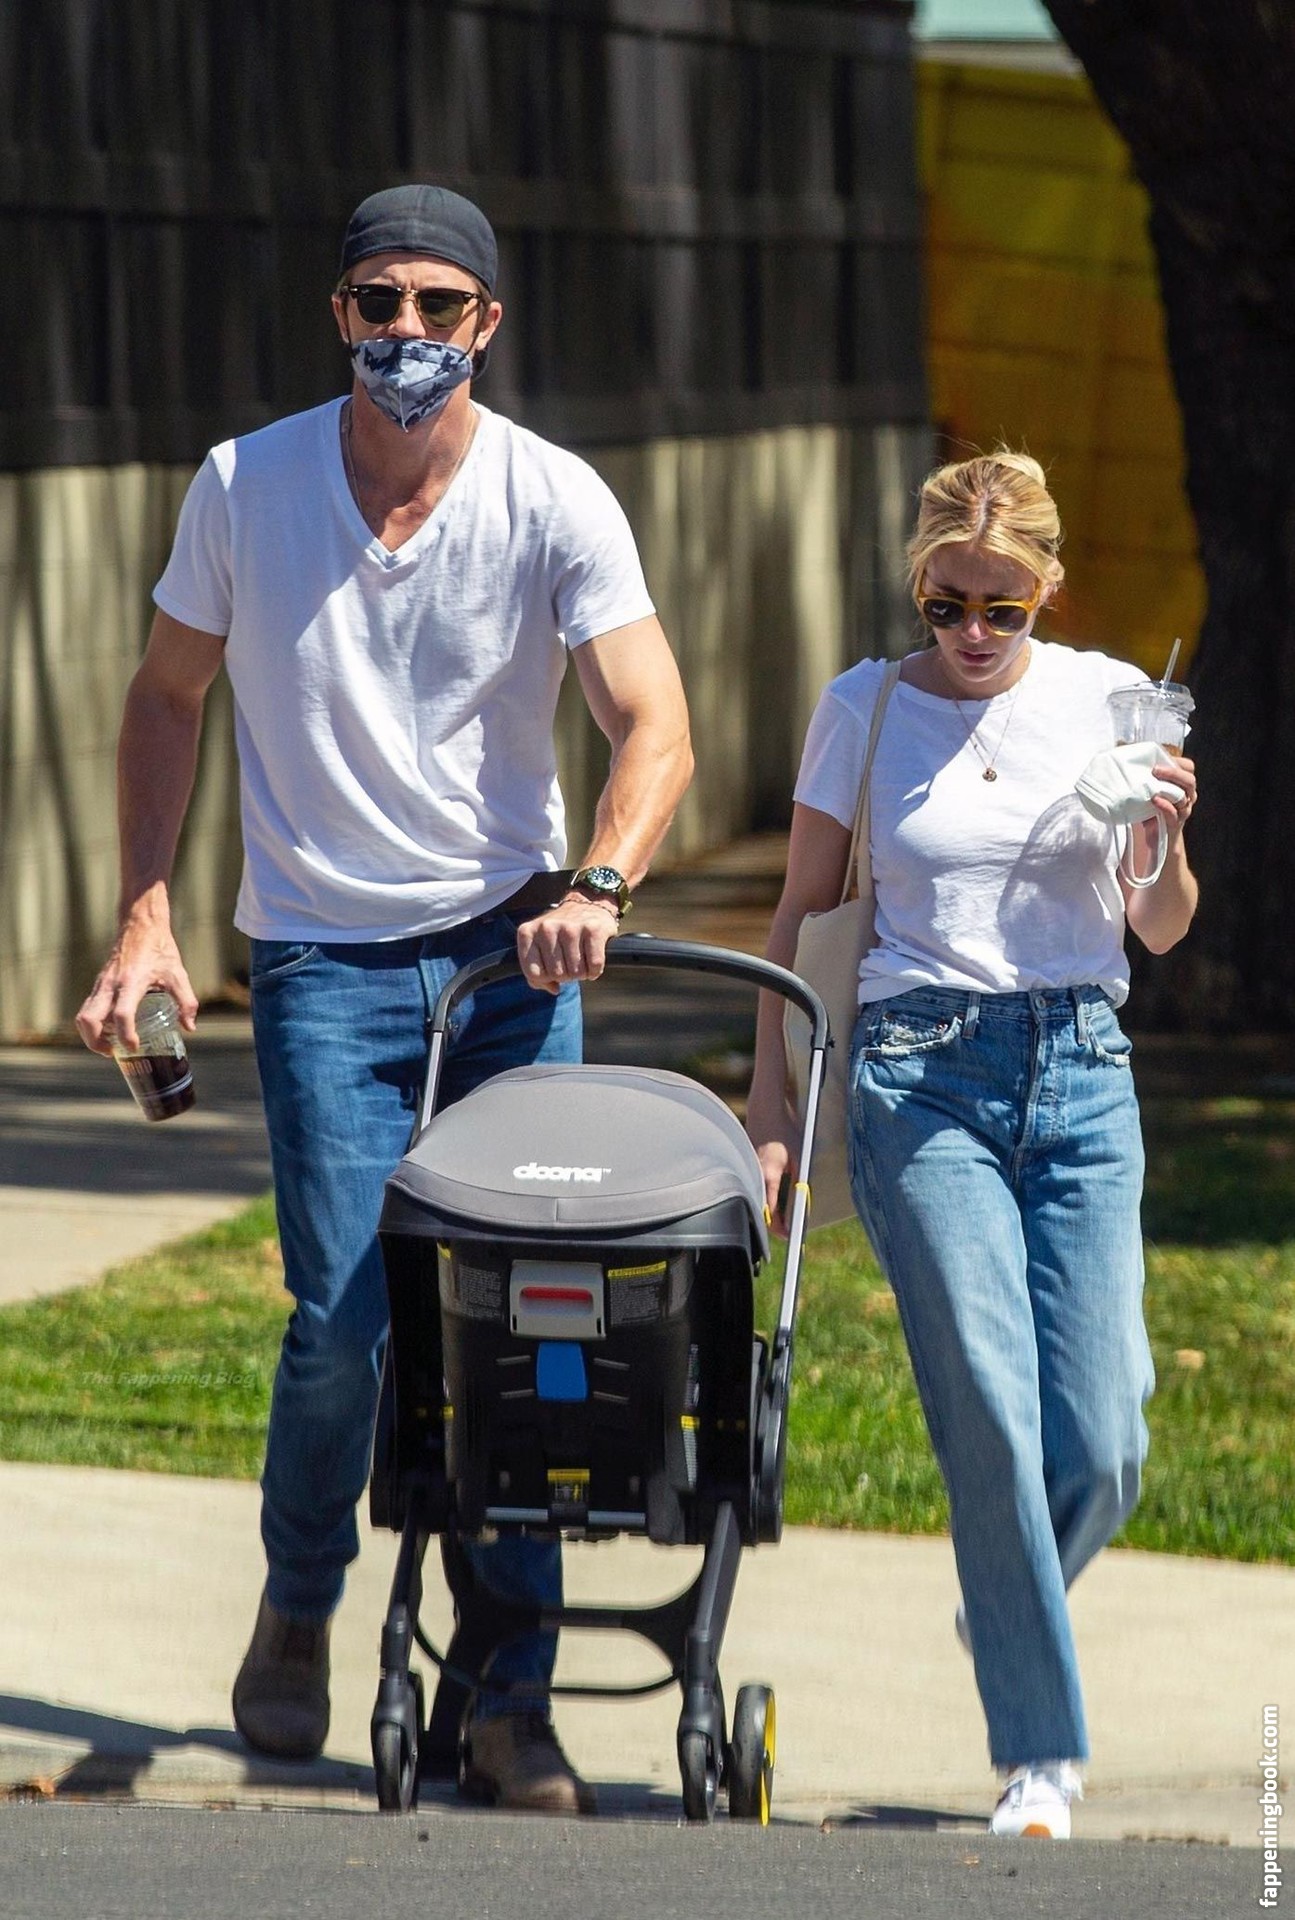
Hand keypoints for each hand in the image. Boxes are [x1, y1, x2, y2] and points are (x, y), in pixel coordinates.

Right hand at [76, 915, 197, 1055]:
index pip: (121, 1015)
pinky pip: (88, 1008)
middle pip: (88, 1020)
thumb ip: (186, 1002)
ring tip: (109, 1045)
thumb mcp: (178, 974)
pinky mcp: (99, 984)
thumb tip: (189, 1027)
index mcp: (131, 983)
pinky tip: (109, 1030)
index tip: (133, 1048)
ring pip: (82, 1016)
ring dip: (90, 1036)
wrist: (140, 925)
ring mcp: (101, 984)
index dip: (125, 1035)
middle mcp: (110, 985)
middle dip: (95, 1042)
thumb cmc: (160, 949)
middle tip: (112, 1052)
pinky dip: (93, 1024)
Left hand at [514, 892, 619, 993]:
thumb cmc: (560, 932)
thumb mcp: (540, 947)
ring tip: (581, 960)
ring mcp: (570, 928)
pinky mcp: (592, 929)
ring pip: (576, 972)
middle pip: (556, 974)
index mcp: (527, 932)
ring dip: (582, 973)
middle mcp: (546, 927)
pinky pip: (594, 966)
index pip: (534, 973)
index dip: (546, 978)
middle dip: (566, 975)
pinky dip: (595, 970)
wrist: (588, 904)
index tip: (553, 969)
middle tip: (570, 962)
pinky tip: (593, 960)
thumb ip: (536, 974)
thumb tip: (553, 988)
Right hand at [746, 1084, 801, 1238]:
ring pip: (756, 1198)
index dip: (781, 1226)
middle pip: (761, 1209)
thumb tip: (801, 1203)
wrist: (766, 1110)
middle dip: (773, 1223)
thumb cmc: (785, 1132)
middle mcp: (754, 1174)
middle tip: (786, 1232)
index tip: (790, 1236)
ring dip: (768, 1211)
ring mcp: (748, 1169)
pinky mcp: (747, 1165)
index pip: (772, 1210)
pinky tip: (772, 1201)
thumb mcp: (800, 1157)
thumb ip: (799, 1181)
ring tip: (781, 1221)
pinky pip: (753, 1187)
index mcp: (769, 1174)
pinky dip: (763, 1197)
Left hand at [1150, 753, 1197, 848]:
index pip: (1188, 767)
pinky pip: (1174, 813)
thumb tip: (1128, 757)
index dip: (1177, 762)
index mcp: (1182, 784)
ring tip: (1152, 784)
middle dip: (1173, 773)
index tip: (1159, 759)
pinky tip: (1155, 800)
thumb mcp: (1150, 789)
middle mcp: (1187, 796)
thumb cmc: (1152, 809)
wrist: (1156, 836)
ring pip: (1184, 797)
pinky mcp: (1175, 823)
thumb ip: (1147, 776)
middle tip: (1155, 770)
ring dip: (1168, 788)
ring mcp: (1183, 810)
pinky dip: (1165, 806)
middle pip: (1189, 780)